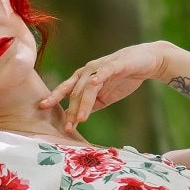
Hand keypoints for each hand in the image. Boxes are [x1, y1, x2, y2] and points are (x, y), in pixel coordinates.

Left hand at [37, 40, 169, 130]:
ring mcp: (101, 67)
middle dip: (70, 110)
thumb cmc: (125, 77)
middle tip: (67, 127)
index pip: (67, 90)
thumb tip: (78, 118)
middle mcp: (88, 71)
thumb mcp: (106, 95)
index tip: (42, 108)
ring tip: (80, 119)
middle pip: (75, 92)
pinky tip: (93, 86)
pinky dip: (98, 79)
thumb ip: (93, 103)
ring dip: (83, 103)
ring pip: (87, 86)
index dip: (54, 98)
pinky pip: (104, 73)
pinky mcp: (115, 65)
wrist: (147, 61)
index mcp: (84, 78)